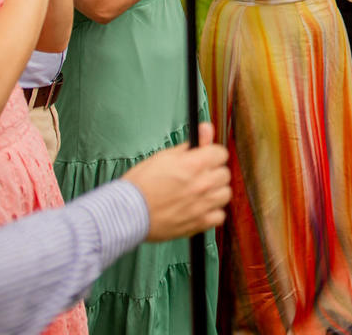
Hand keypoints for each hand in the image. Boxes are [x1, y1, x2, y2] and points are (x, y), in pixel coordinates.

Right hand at [122, 122, 229, 241]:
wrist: (126, 213)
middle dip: (213, 172)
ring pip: (225, 194)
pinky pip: (219, 216)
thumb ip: (190, 145)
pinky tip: (199, 209)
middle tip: (198, 177)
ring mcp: (202, 205)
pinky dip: (212, 213)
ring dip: (215, 192)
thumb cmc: (140, 184)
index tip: (204, 159)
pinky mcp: (199, 223)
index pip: (221, 153)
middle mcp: (202, 184)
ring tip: (199, 194)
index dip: (211, 155)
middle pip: (224, 173)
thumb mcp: (163, 157)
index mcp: (194, 164)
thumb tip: (207, 128)